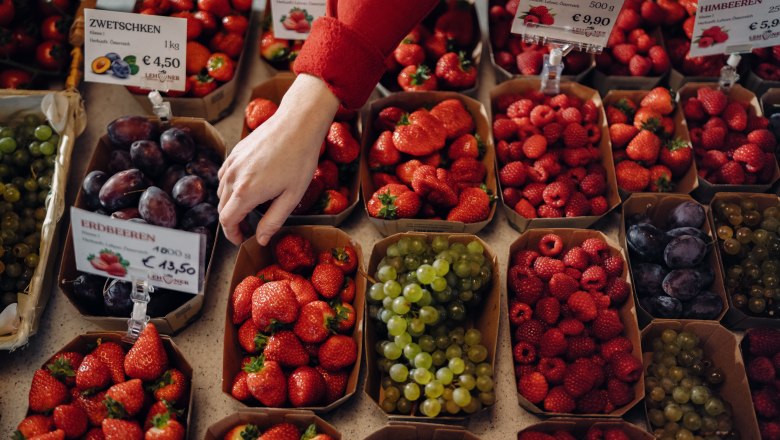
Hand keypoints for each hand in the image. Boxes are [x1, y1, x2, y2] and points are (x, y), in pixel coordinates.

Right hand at [218, 74, 339, 245]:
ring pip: (221, 191)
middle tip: (247, 229)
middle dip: (232, 222)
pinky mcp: (235, 152)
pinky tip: (246, 188)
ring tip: (248, 210)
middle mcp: (233, 177)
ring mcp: (232, 162)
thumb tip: (260, 239)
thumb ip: (273, 221)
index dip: (231, 234)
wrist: (297, 124)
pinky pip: (225, 175)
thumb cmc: (299, 160)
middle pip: (222, 207)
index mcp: (245, 192)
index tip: (241, 239)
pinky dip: (230, 187)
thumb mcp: (291, 197)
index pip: (227, 220)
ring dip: (231, 204)